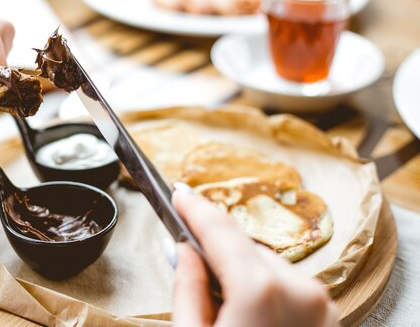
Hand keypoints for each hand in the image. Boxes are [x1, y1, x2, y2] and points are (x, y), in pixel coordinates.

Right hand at [171, 189, 339, 326]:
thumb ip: (187, 288)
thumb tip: (184, 252)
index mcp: (260, 292)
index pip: (219, 231)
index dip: (195, 208)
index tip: (180, 195)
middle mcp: (299, 291)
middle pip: (245, 249)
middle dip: (217, 251)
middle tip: (188, 258)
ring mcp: (320, 305)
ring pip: (268, 267)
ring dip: (243, 275)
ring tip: (223, 308)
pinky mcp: (329, 318)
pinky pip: (290, 288)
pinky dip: (267, 292)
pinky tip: (250, 315)